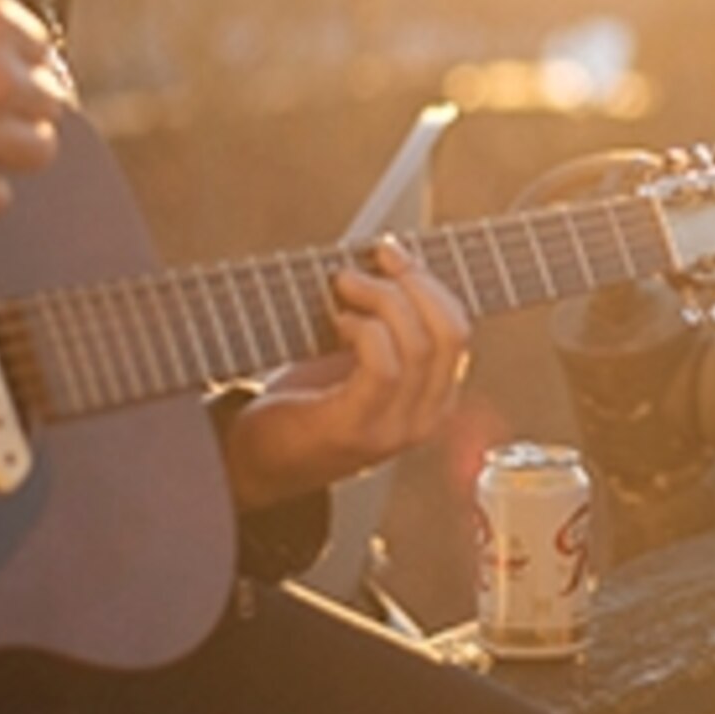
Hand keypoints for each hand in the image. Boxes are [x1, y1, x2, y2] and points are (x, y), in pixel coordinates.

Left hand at [220, 238, 472, 503]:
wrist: (257, 461)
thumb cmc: (307, 401)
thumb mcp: (361, 362)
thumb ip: (388, 326)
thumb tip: (392, 260)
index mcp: (435, 400)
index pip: (457, 330)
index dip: (430, 282)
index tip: (394, 252)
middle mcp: (425, 420)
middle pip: (448, 334)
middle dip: (413, 283)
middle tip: (374, 258)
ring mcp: (393, 430)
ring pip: (417, 345)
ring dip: (382, 299)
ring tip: (345, 284)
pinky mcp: (354, 430)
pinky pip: (382, 367)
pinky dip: (364, 330)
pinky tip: (340, 321)